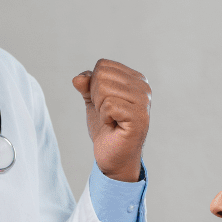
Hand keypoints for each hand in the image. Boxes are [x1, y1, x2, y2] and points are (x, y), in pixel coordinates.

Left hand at [71, 59, 151, 182]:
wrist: (112, 156)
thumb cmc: (106, 128)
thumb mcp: (93, 101)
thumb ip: (86, 85)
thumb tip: (78, 78)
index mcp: (136, 79)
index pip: (103, 65)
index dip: (94, 85)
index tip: (104, 104)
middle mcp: (143, 88)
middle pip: (102, 75)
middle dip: (96, 96)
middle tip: (106, 113)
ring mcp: (144, 102)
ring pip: (105, 88)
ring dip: (100, 108)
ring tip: (111, 119)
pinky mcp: (139, 117)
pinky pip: (109, 105)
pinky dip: (104, 117)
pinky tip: (113, 125)